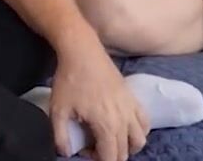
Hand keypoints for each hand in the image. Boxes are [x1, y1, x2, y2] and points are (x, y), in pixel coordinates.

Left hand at [49, 39, 147, 160]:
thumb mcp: (58, 110)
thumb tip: (66, 153)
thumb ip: (60, 136)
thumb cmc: (69, 80)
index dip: (98, 160)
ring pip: (139, 140)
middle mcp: (124, 120)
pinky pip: (144, 123)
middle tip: (92, 146)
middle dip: (109, 155)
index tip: (85, 151)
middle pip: (124, 152)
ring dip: (127, 147)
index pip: (111, 158)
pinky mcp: (133, 98)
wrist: (82, 51)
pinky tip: (125, 128)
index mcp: (106, 125)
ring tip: (110, 141)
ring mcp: (131, 108)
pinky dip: (138, 131)